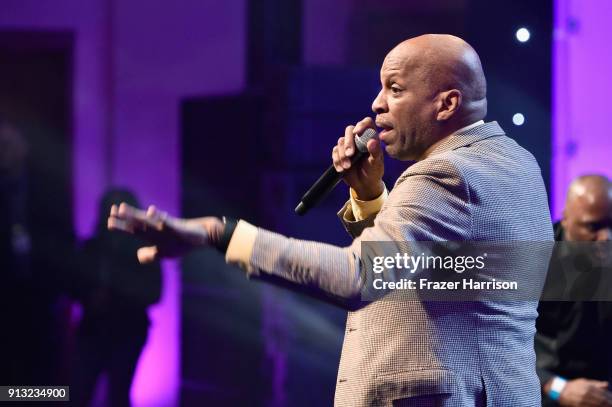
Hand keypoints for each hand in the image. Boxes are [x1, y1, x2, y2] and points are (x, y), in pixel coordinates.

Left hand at [107, 203, 223, 263]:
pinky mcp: (178, 227)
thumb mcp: (165, 252)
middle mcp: (157, 228)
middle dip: (125, 217)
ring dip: (135, 215)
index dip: (121, 225)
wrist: (202, 235)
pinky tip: (152, 212)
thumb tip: (138, 255)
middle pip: (137, 223)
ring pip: (148, 221)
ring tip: (123, 208)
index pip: (133, 229)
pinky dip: (159, 217)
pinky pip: (167, 221)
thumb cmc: (183, 242)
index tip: (109, 219)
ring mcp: (166, 227)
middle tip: (113, 210)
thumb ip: (151, 255)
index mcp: (152, 235)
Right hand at [332, 117, 383, 200]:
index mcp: (370, 137)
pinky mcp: (340, 153)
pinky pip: (335, 152)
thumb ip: (375, 152)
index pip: (366, 122)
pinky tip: (342, 169)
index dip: (361, 125)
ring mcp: (348, 145)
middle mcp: (358, 138)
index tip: (357, 133)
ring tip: (348, 167)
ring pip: (340, 141)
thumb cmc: (374, 171)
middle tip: (350, 154)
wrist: (364, 184)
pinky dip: (337, 160)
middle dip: (348, 142)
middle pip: (349, 130)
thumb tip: (372, 141)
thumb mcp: (376, 163)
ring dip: (342, 154)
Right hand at [554, 378, 611, 406]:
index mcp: (588, 387)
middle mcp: (586, 394)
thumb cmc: (573, 385)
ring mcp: (583, 401)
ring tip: (608, 406)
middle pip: (601, 400)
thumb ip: (596, 383)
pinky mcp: (579, 406)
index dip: (609, 397)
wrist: (560, 391)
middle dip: (608, 403)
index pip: (603, 394)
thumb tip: (607, 384)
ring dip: (603, 406)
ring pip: (597, 405)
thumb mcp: (584, 381)